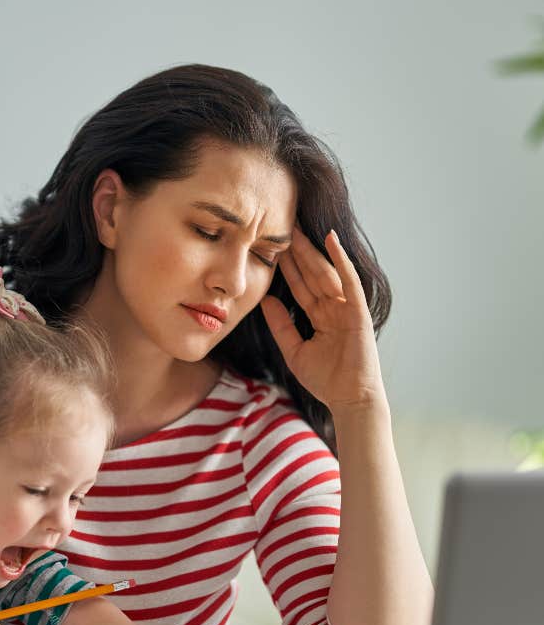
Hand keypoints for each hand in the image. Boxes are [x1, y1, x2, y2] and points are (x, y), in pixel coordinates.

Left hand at [261, 229, 384, 413]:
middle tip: (281, 225)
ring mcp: (347, 308)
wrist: (349, 399)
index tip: (271, 246)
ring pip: (326, 273)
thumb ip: (281, 325)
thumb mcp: (293, 350)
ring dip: (312, 250)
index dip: (286, 267)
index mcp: (321, 316)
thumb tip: (265, 301)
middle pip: (312, 274)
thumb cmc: (326, 380)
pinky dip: (341, 260)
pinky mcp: (358, 311)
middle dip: (297, 252)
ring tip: (297, 228)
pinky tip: (331, 240)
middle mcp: (334, 308)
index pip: (300, 286)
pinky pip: (348, 281)